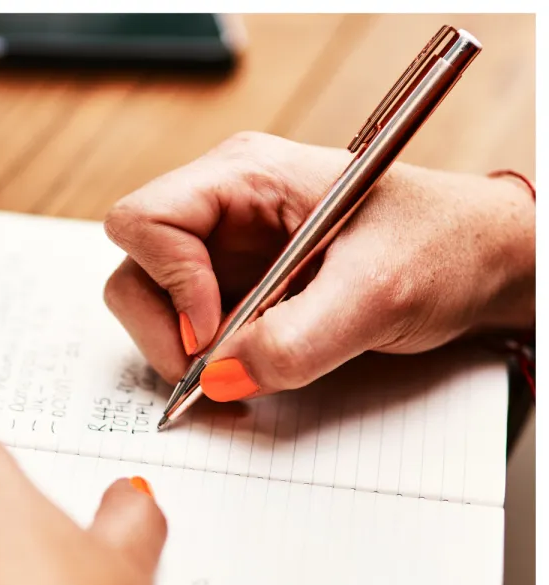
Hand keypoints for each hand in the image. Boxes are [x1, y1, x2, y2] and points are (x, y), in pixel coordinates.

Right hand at [102, 132, 535, 400]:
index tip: (211, 329)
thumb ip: (296, 342)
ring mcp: (222, 251)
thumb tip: (220, 379)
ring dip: (180, 348)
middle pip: (134, 267)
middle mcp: (221, 208)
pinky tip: (247, 364)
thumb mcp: (377, 294)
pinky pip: (184, 327)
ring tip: (239, 365)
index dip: (167, 281)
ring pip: (149, 302)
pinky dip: (201, 360)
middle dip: (163, 327)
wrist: (478, 265)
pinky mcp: (231, 289)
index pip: (146, 220)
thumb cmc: (442, 248)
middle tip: (213, 364)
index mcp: (246, 176)